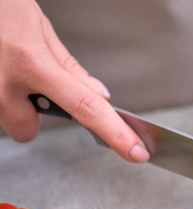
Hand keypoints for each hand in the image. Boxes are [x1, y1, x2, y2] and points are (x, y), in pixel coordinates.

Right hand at [0, 0, 148, 162]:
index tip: (136, 152)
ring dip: (11, 102)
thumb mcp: (38, 28)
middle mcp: (2, 83)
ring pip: (6, 119)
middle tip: (27, 81)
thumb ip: (68, 68)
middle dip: (31, 113)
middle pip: (26, 130)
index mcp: (31, 63)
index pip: (85, 107)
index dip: (115, 134)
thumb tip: (97, 96)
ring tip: (6, 67)